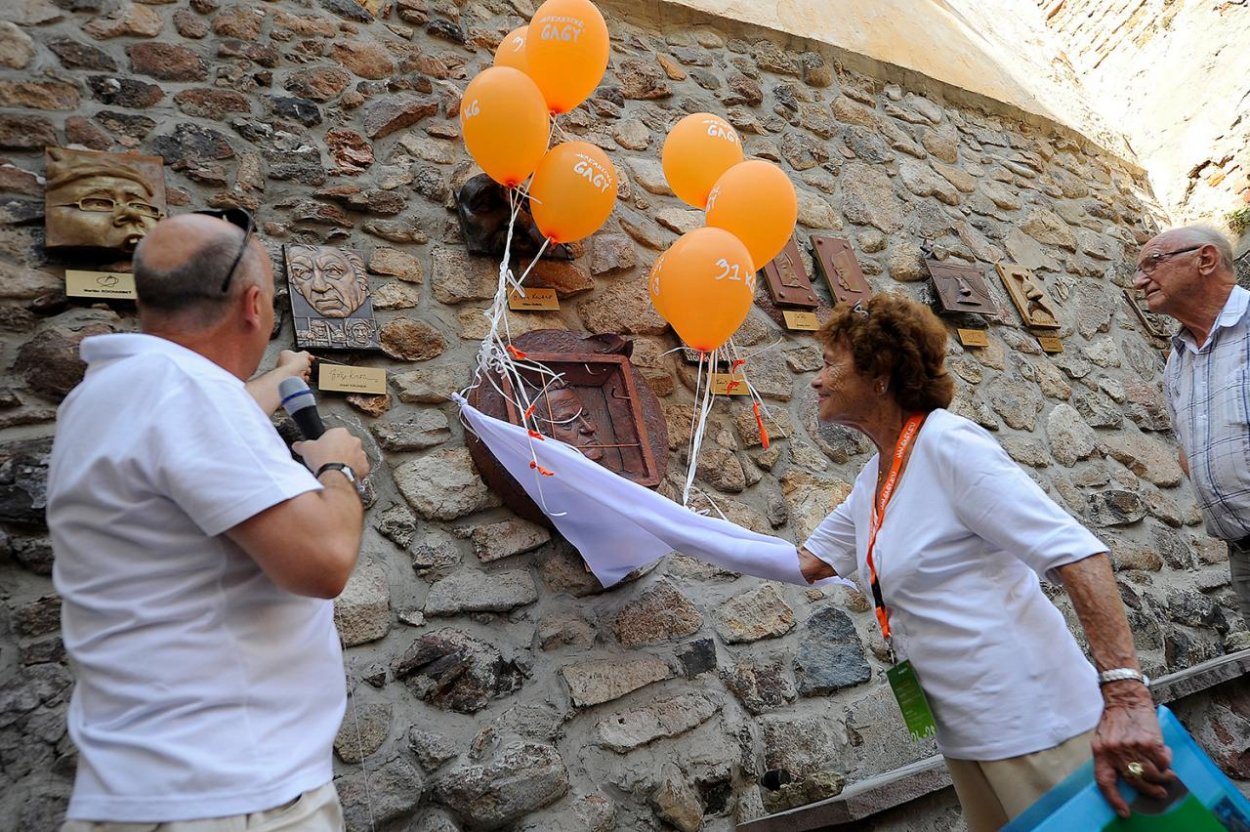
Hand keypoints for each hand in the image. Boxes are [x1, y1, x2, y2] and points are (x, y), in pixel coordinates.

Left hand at [275, 350, 313, 382]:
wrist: (289, 377)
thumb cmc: (293, 364)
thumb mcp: (304, 355)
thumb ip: (306, 353)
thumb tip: (306, 354)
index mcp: (285, 354)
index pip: (297, 354)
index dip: (305, 356)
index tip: (311, 358)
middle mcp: (283, 362)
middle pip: (298, 363)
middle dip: (305, 365)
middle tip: (308, 365)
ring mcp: (285, 371)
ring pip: (299, 371)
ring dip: (305, 372)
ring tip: (307, 372)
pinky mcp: (288, 379)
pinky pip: (297, 378)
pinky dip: (302, 378)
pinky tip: (304, 377)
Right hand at [294, 427, 370, 479]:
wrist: (334, 476)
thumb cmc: (323, 460)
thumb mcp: (307, 449)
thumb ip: (302, 445)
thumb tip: (297, 445)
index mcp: (340, 432)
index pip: (334, 435)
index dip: (327, 443)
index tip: (323, 450)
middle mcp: (354, 441)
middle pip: (345, 444)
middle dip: (339, 451)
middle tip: (329, 459)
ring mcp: (361, 453)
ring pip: (354, 456)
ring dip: (347, 460)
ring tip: (336, 468)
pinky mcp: (365, 466)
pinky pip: (359, 467)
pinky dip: (353, 470)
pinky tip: (343, 474)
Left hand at [1092, 684, 1173, 817]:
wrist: (1125, 697)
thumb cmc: (1114, 718)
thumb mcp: (1104, 739)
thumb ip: (1111, 757)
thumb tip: (1125, 779)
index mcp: (1101, 752)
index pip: (1105, 782)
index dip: (1114, 799)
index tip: (1124, 812)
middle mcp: (1115, 751)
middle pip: (1134, 781)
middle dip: (1149, 791)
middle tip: (1159, 793)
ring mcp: (1133, 747)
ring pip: (1151, 774)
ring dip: (1162, 778)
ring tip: (1167, 776)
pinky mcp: (1149, 742)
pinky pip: (1162, 761)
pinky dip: (1166, 762)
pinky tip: (1165, 756)